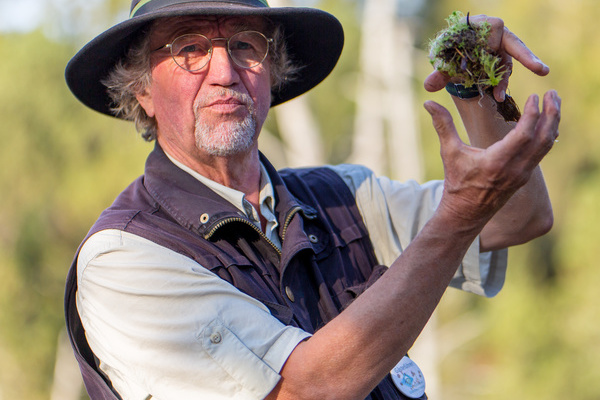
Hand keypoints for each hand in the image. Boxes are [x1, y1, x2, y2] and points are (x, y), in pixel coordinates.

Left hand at [424, 15, 549, 101]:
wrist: (448, 56)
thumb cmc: (446, 52)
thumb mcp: (442, 63)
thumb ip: (438, 74)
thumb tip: (429, 86)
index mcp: (480, 25)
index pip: (496, 27)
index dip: (499, 42)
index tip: (502, 53)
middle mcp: (493, 33)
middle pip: (512, 45)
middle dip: (527, 58)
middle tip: (541, 70)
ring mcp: (499, 46)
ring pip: (507, 62)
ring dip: (503, 79)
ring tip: (498, 96)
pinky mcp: (501, 58)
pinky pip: (504, 70)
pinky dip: (500, 83)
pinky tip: (498, 95)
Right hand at [424, 90, 559, 224]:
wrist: (465, 213)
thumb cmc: (456, 183)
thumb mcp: (449, 153)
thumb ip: (443, 126)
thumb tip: (428, 103)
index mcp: (497, 162)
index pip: (524, 135)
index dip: (532, 114)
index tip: (534, 96)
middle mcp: (515, 169)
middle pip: (543, 138)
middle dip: (552, 114)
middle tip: (553, 94)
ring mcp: (522, 175)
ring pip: (546, 146)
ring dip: (553, 123)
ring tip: (553, 104)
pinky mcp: (524, 177)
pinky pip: (541, 153)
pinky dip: (546, 136)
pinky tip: (545, 123)